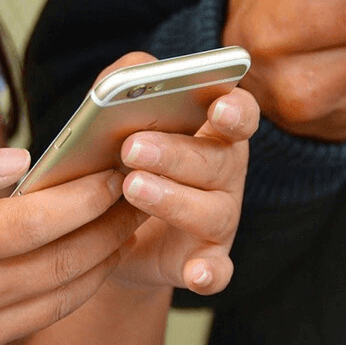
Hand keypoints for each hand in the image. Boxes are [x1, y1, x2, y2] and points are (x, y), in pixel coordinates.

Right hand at [0, 143, 140, 344]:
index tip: (115, 176)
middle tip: (137, 203)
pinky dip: (54, 299)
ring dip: (95, 270)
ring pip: (54, 304)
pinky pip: (23, 329)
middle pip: (62, 265)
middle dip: (109, 232)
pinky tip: (67, 274)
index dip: (86, 198)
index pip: (39, 221)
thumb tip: (19, 161)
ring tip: (120, 238)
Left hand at [87, 53, 259, 296]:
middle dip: (176, 153)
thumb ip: (125, 82)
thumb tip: (136, 70)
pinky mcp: (206, 261)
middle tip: (132, 147)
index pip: (239, 114)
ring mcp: (220, 220)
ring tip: (132, 187)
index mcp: (214, 132)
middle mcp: (226, 174)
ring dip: (174, 200)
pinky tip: (196, 274)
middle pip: (217, 161)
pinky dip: (210, 273)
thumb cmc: (120, 160)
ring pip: (212, 211)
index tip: (217, 107)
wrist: (106, 231)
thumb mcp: (117, 117)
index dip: (234, 109)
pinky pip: (217, 270)